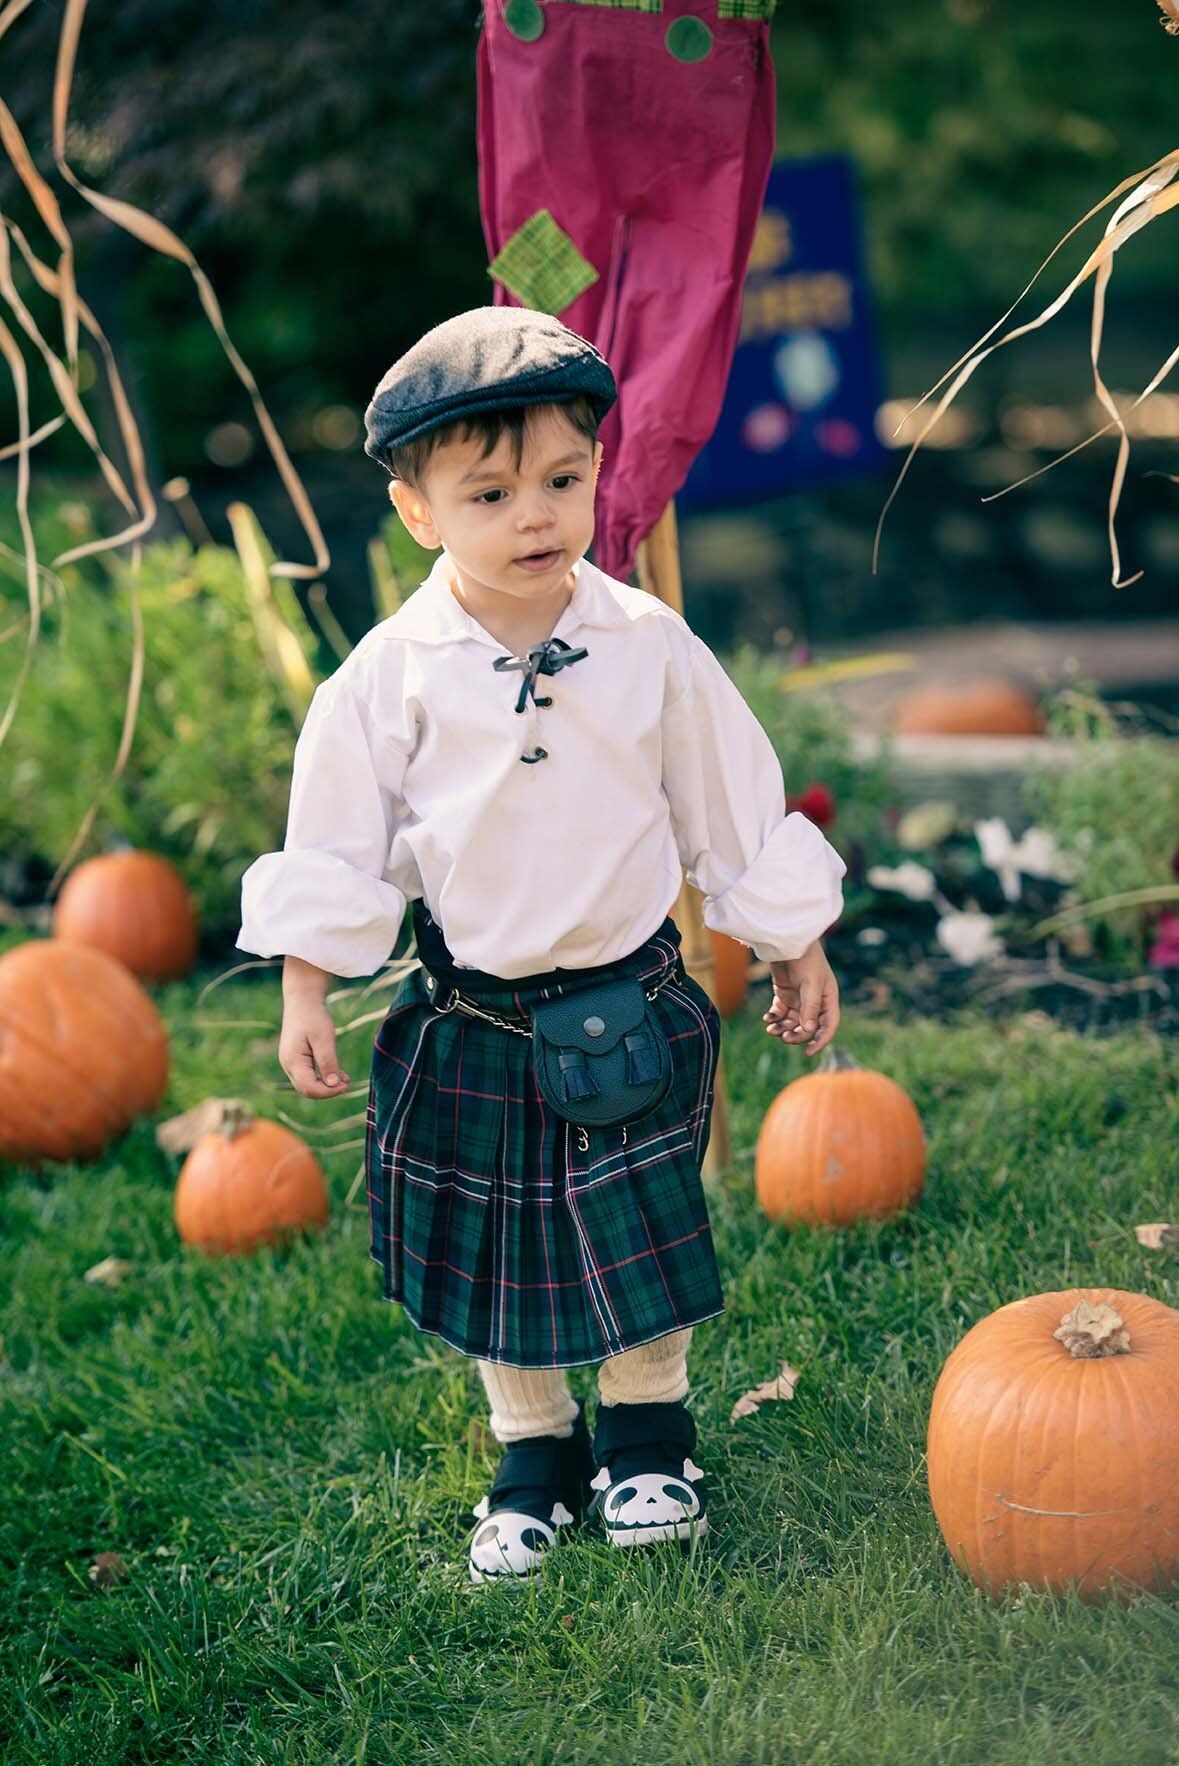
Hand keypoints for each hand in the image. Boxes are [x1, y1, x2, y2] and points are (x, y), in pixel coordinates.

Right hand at [279, 996, 350, 1097]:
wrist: (303, 1001)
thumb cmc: (313, 1017)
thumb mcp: (324, 1039)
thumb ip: (328, 1062)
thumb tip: (334, 1085)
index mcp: (293, 1061)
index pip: (309, 1088)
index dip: (328, 1092)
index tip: (345, 1085)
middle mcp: (288, 1065)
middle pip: (306, 1089)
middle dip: (327, 1091)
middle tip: (346, 1083)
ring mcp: (290, 1063)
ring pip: (307, 1084)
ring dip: (326, 1085)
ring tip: (345, 1079)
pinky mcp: (296, 1059)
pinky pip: (308, 1075)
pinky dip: (323, 1078)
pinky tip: (339, 1074)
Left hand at [762, 942, 839, 1056]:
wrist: (787, 940)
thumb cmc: (805, 958)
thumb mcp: (810, 983)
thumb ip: (810, 1007)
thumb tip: (809, 1030)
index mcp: (828, 999)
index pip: (828, 1026)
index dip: (820, 1041)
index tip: (809, 1053)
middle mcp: (815, 1001)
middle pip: (808, 1027)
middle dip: (796, 1034)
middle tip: (782, 1036)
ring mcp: (799, 998)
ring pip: (792, 1022)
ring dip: (783, 1028)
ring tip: (771, 1029)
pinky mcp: (785, 994)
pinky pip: (781, 1012)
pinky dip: (774, 1018)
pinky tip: (768, 1018)